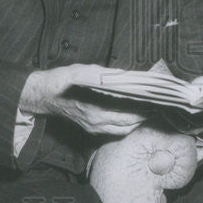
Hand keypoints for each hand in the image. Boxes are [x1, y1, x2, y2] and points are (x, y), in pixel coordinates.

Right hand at [20, 64, 146, 136]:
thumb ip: (105, 75)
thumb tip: (125, 75)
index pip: (127, 116)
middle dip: (143, 118)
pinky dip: (125, 125)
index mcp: (96, 111)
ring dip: (135, 123)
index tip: (155, 104)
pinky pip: (113, 130)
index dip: (143, 111)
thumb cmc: (64, 81)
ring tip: (148, 112)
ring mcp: (93, 127)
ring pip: (121, 131)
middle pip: (127, 126)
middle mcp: (96, 123)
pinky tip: (132, 115)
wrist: (45, 94)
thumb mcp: (83, 71)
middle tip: (156, 108)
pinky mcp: (91, 128)